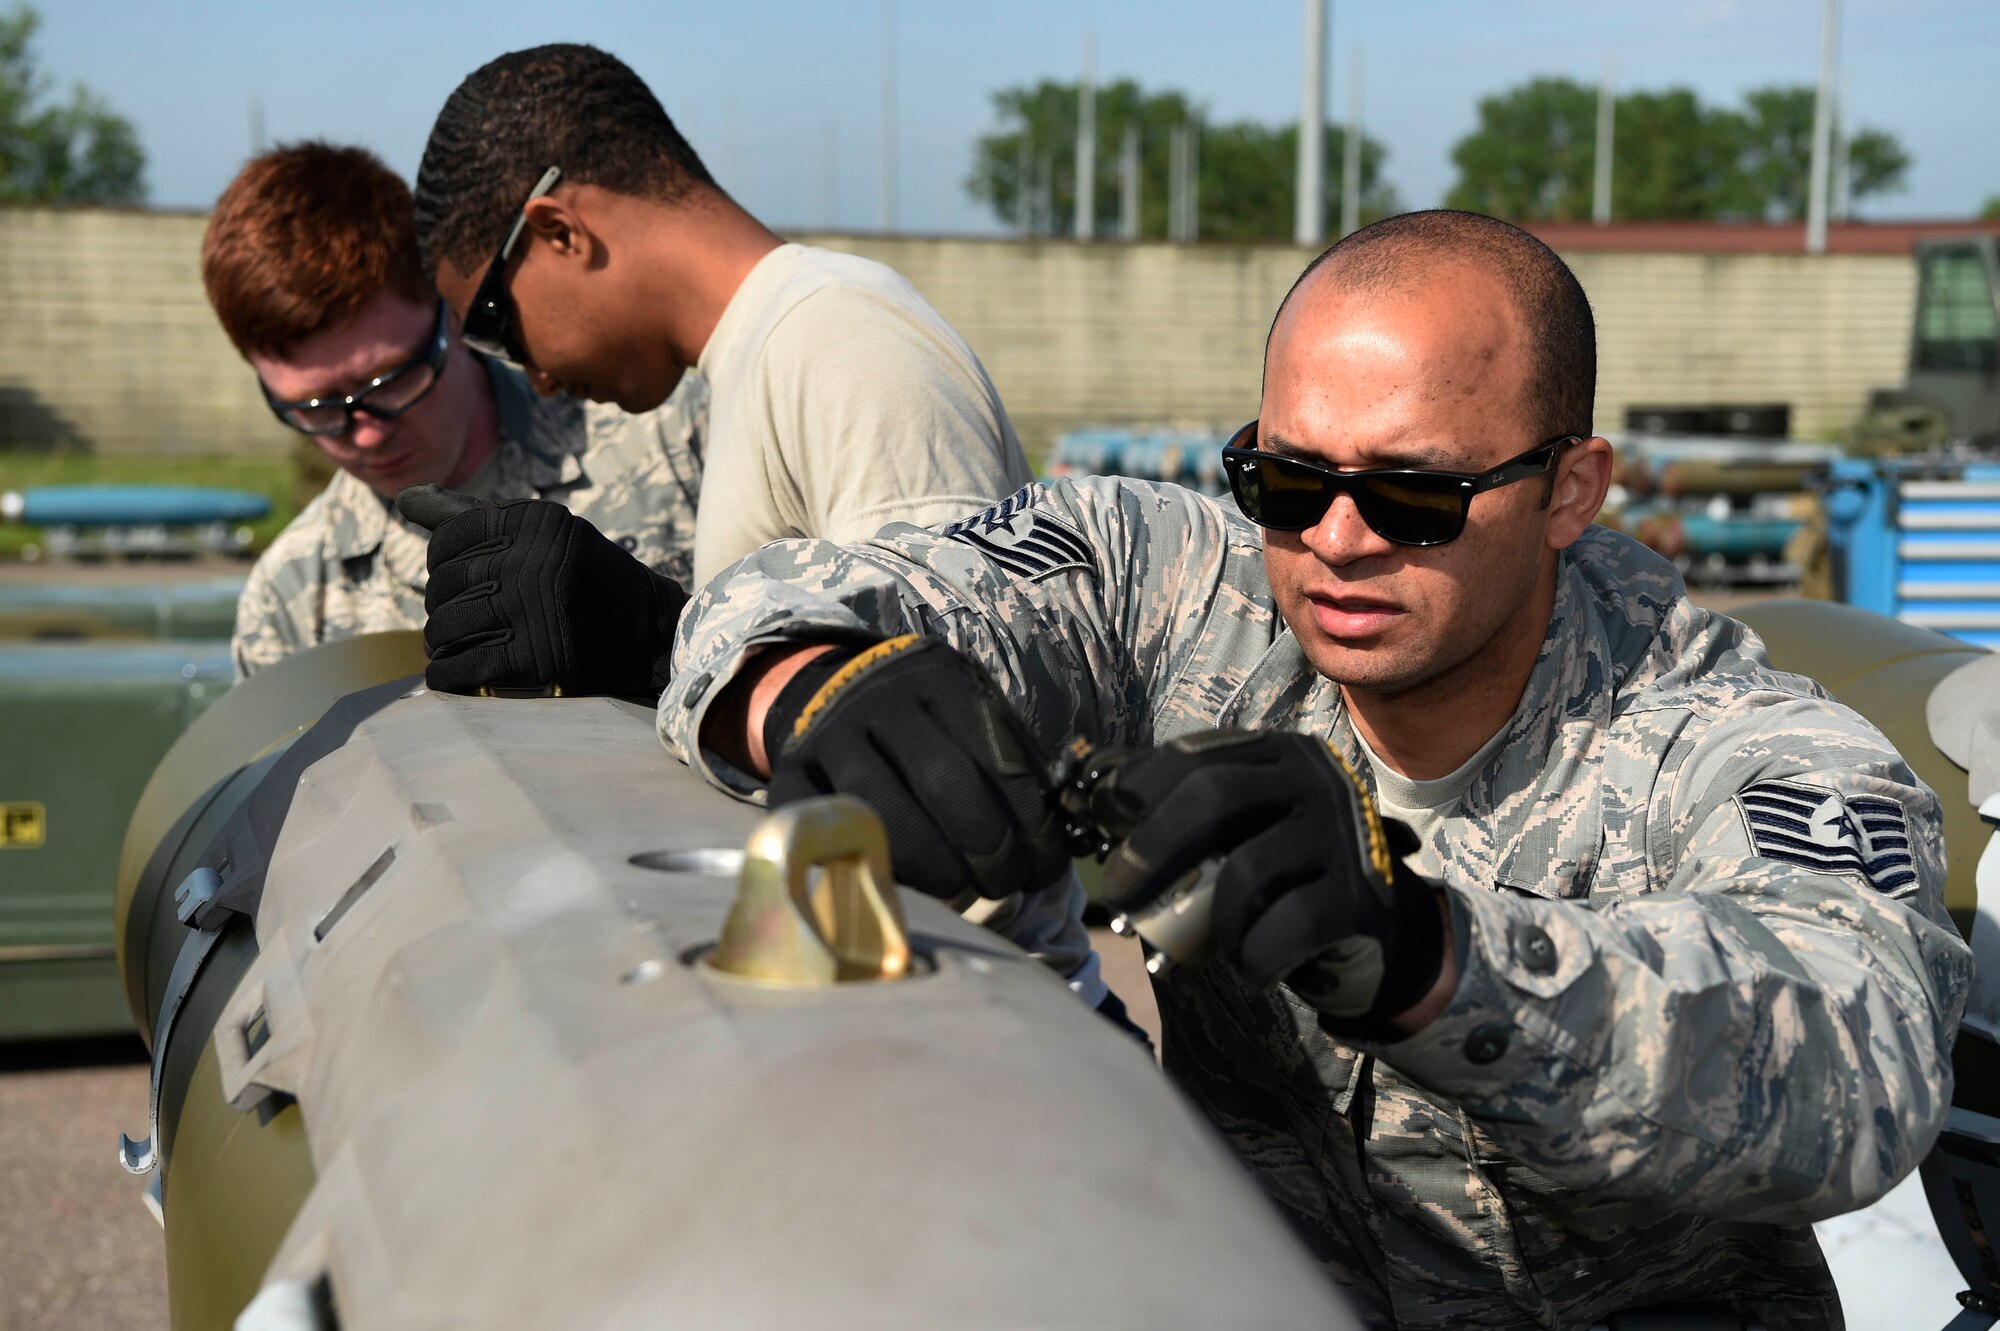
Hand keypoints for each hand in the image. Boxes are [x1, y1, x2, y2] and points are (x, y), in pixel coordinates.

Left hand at [395, 484, 687, 697]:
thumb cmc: (585, 579)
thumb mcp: (540, 535)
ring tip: (457, 646)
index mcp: (532, 522)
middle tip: (461, 621)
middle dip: (444, 607)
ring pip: (444, 628)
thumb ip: (470, 518)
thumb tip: (403, 499)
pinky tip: (456, 674)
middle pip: (442, 587)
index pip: (446, 542)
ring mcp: (530, 611)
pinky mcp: (531, 660)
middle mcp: (530, 561)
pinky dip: (447, 676)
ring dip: (443, 644)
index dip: (445, 567)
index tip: (465, 583)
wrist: (651, 633)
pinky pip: (458, 668)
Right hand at [765, 635, 1069, 900]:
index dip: (1029, 819)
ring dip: (938, 866)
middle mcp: (881, 696)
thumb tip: (1052, 837)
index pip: (996, 754)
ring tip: (968, 891)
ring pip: (887, 810)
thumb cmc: (926, 723)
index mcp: (940, 677)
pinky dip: (871, 862)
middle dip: (988, 845)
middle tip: (1008, 882)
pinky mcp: (790, 771)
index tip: (1045, 863)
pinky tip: (906, 884)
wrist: (835, 695)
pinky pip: (830, 828)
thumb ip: (1009, 763)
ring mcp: (828, 733)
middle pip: (944, 780)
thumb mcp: (972, 716)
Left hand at [1091, 729, 1445, 1035]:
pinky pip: (1285, 929)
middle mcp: (1315, 782)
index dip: (1138, 784)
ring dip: (1207, 920)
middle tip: (1118, 895)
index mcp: (1277, 755)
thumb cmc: (1285, 875)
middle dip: (1152, 847)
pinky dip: (1253, 958)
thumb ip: (1179, 806)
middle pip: (1215, 796)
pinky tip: (1250, 969)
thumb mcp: (1239, 827)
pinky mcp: (1359, 899)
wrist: (1377, 931)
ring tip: (1202, 947)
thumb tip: (1092, 789)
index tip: (1101, 818)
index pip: (1196, 755)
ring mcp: (1342, 838)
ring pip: (1246, 871)